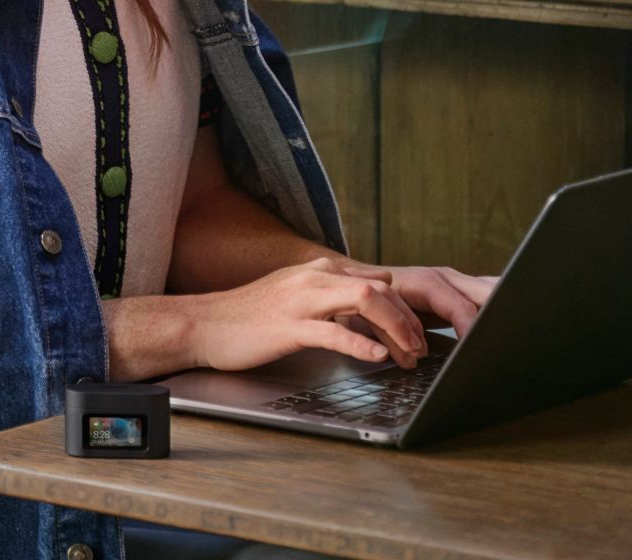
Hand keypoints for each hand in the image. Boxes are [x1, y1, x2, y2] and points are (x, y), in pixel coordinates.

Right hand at [183, 259, 491, 372]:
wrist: (204, 324)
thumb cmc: (251, 318)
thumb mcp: (302, 300)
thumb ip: (338, 299)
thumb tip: (379, 300)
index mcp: (323, 272)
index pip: (382, 282)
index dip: (412, 308)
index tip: (427, 334)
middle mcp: (317, 278)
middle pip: (383, 288)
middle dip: (413, 320)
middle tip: (426, 350)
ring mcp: (303, 300)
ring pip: (366, 301)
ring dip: (397, 329)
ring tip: (410, 356)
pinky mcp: (289, 326)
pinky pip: (333, 332)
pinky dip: (362, 344)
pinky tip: (378, 359)